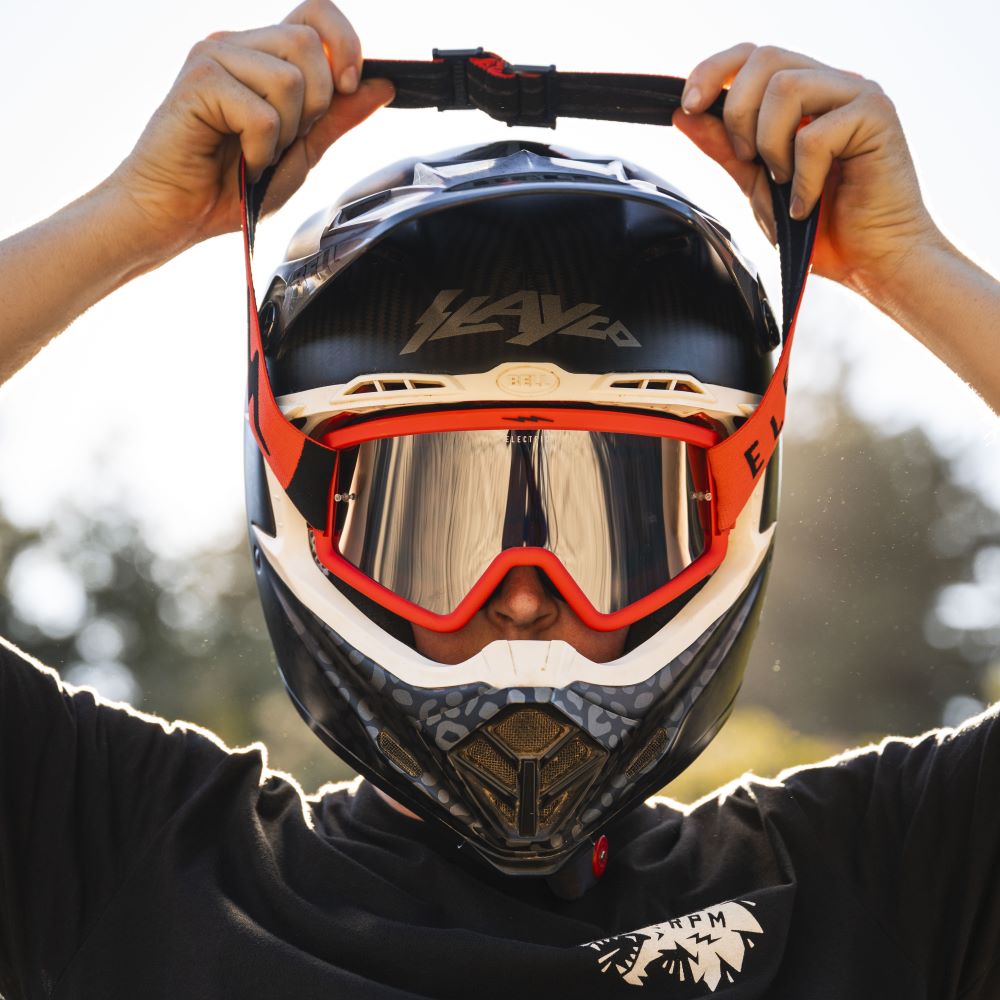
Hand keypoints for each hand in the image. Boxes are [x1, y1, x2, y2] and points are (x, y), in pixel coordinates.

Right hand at [108, 0, 393, 258]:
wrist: (177, 214)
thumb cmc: (230, 187)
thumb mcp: (302, 152)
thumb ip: (339, 118)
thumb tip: (383, 85)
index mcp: (264, 55)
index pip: (317, 13)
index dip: (346, 44)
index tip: (348, 88)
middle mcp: (239, 44)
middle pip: (310, 42)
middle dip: (315, 104)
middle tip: (285, 140)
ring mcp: (216, 56)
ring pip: (290, 78)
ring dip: (286, 132)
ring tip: (257, 153)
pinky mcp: (199, 80)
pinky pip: (263, 113)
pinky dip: (261, 151)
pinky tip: (241, 163)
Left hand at [673, 44, 945, 295]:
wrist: (869, 262)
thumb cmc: (821, 228)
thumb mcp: (756, 185)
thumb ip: (725, 148)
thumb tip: (685, 114)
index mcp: (804, 94)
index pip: (752, 55)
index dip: (713, 71)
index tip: (688, 107)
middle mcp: (831, 84)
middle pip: (765, 59)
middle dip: (738, 113)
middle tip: (748, 160)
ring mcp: (856, 95)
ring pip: (787, 87)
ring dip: (771, 144)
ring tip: (784, 183)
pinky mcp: (877, 116)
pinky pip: (814, 133)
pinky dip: (801, 178)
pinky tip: (808, 203)